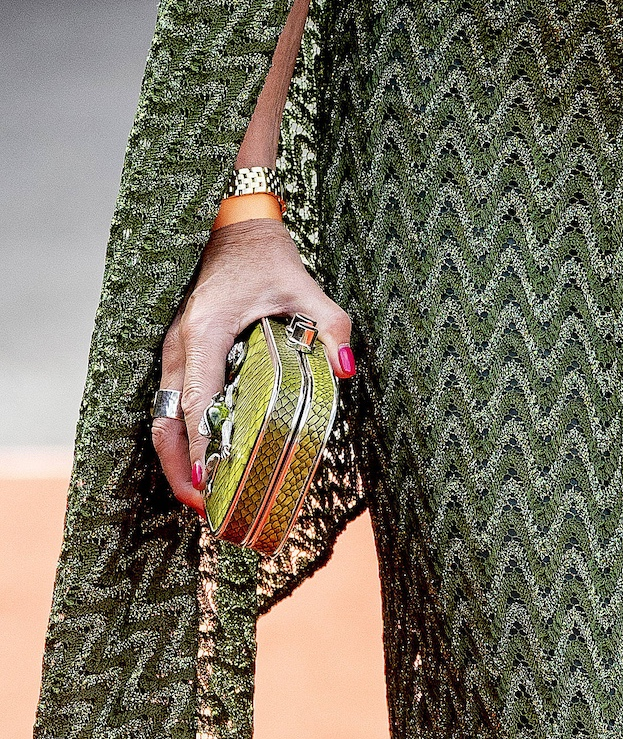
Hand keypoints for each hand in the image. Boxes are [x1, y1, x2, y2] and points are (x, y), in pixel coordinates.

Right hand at [153, 220, 353, 514]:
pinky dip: (182, 437)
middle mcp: (180, 345)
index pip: (195, 399)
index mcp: (205, 331)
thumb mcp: (304, 287)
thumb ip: (329, 325)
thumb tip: (344, 368)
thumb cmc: (265, 258)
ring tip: (206, 495)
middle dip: (182, 469)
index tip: (211, 482)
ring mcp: (173, 352)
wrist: (234, 231)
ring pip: (163, 418)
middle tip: (208, 507)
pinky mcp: (179, 356)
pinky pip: (172, 404)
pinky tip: (206, 459)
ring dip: (179, 459)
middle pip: (166, 422)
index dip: (200, 445)